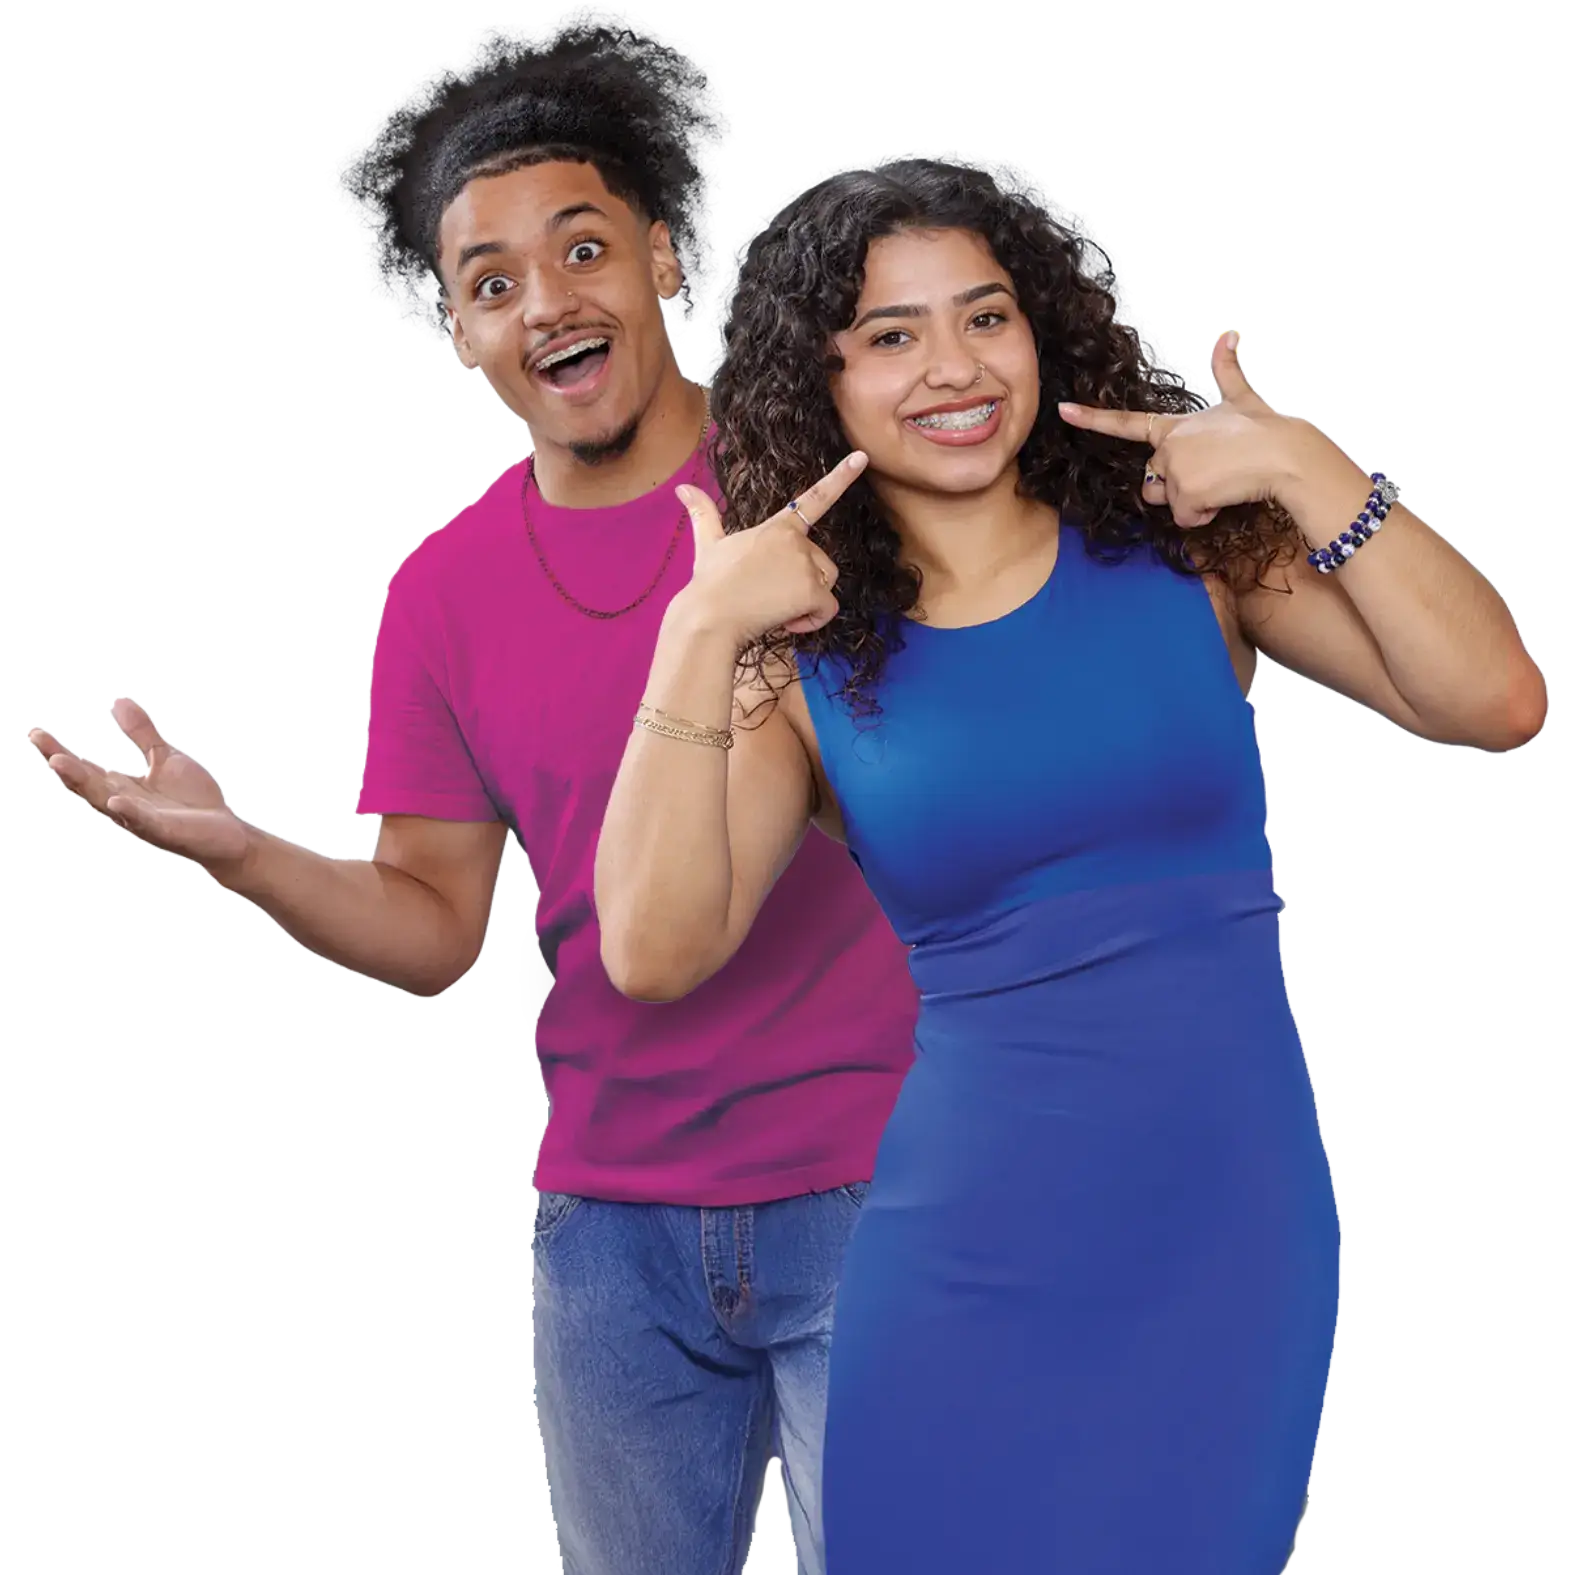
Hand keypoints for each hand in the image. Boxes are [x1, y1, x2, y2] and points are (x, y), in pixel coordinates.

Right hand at [27, 698, 253, 876]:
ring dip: (83, 782)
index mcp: (121, 787)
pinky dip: (130, 810)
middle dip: (62, 762)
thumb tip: (117, 701)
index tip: (35, 732)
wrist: (225, 832)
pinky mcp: (165, 830)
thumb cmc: (192, 800)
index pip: (85, 767)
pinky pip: (144, 820)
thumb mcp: (165, 758)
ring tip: (59, 763)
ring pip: (106, 800)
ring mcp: (141, 818)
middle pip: (86, 782)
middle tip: (38, 739)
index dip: (59, 751)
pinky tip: (118, 799)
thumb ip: (142, 734)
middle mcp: (124, 803)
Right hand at [673, 452, 867, 645]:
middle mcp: (796, 540)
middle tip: (769, 595)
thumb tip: (681, 488)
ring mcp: (805, 564)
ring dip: (807, 601)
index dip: (840, 477)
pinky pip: (827, 610)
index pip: (815, 498)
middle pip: (822, 563)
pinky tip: (786, 622)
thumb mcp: (708, 545)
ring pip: (826, 585)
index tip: (861, 457)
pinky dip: (811, 621)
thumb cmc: (709, 583)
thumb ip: (703, 514)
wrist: (709, 617)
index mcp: (777, 527)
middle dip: (804, 583)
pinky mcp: (812, 590)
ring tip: (774, 607)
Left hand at [1057, 330, 1303, 527]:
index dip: (1092, 418)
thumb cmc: (1265, 431)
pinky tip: (1224, 497)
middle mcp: (1168, 447)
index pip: (1126, 423)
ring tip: (1222, 483)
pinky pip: (1185, 519)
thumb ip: (1228, 372)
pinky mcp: (1184, 493)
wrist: (1285, 455)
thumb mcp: (1242, 400)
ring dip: (1192, 503)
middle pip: (1152, 481)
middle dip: (1178, 488)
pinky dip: (1204, 516)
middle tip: (1214, 474)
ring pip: (1168, 503)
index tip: (1063, 410)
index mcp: (1175, 427)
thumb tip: (1228, 336)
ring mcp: (1173, 470)